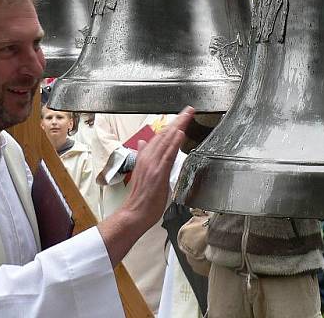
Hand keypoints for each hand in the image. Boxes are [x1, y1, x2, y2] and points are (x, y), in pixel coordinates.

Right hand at [98, 106, 193, 265]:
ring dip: (178, 126)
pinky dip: (174, 143)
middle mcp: (148, 158)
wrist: (134, 213)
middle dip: (178, 121)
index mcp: (145, 157)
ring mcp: (153, 164)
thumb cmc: (140, 197)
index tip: (182, 116)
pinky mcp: (158, 173)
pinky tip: (180, 134)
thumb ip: (143, 156)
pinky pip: (167, 155)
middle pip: (164, 134)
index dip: (172, 125)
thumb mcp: (140, 172)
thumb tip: (142, 143)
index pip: (160, 136)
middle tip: (189, 110)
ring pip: (166, 141)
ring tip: (187, 115)